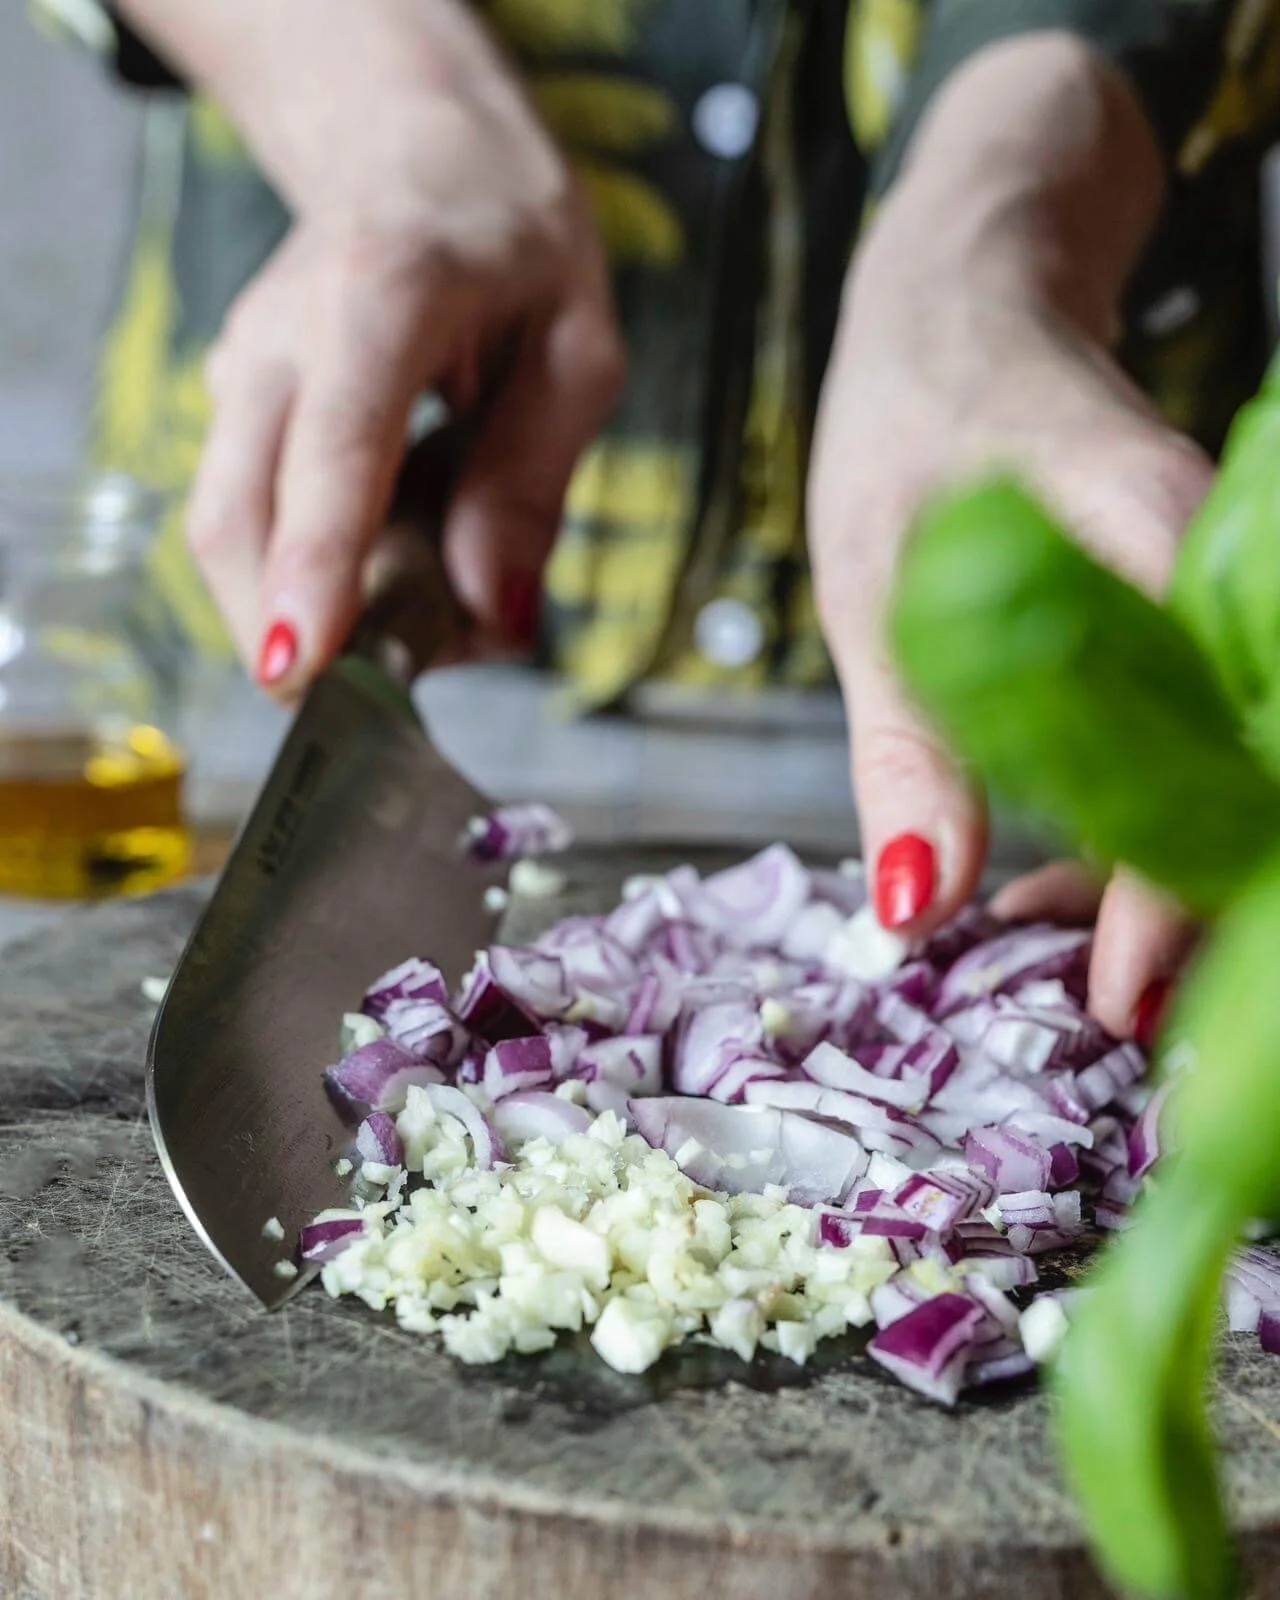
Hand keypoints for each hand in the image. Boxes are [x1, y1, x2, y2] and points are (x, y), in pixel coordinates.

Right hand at [159, 0, 622, 691]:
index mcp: (384, 294)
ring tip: (413, 623)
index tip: (301, 667)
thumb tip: (491, 613)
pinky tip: (384, 570)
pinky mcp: (233, 405)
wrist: (414, 158)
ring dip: (304, 612)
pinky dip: (306, 575)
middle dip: (294, 630)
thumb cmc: (512, 248)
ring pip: (227, 527)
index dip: (317, 566)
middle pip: (240, 513)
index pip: (335, 447)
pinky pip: (251, 515)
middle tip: (389, 691)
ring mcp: (242, 368)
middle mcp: (283, 332)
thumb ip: (531, 480)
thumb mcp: (576, 350)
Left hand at [807, 34, 1212, 1038]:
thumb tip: (916, 912)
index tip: (1131, 985)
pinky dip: (1139, 827)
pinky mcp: (1201, 620)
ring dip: (1159, 877)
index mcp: (1152, 521)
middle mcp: (1222, 555)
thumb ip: (909, 747)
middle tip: (1111, 1002)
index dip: (1187, 875)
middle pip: (1254, 760)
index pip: (1217, 716)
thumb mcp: (875, 583)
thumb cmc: (915, 422)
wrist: (964, 305)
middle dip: (1192, 901)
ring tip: (1058, 943)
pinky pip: (1198, 739)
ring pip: (1229, 764)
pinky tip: (1061, 878)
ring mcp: (1222, 589)